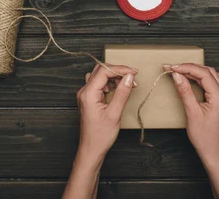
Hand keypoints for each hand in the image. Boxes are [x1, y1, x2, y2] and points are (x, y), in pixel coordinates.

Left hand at [63, 65, 137, 198]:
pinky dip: (110, 83)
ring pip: (99, 75)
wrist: (91, 149)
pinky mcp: (89, 98)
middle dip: (118, 71)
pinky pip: (99, 84)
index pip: (104, 71)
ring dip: (114, 76)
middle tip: (132, 77)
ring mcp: (85, 95)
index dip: (120, 69)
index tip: (134, 73)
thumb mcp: (114, 114)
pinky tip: (118, 89)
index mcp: (88, 94)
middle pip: (101, 70)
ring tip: (127, 84)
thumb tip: (129, 77)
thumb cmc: (100, 136)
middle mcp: (84, 92)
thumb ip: (122, 93)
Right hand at [164, 63, 218, 166]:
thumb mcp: (192, 113)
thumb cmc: (204, 137)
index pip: (203, 74)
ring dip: (196, 71)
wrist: (214, 151)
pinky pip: (213, 82)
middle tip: (173, 68)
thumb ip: (185, 92)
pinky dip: (201, 78)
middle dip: (189, 67)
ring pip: (212, 75)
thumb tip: (177, 76)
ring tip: (181, 71)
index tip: (172, 67)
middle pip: (208, 72)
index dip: (186, 68)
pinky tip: (192, 78)